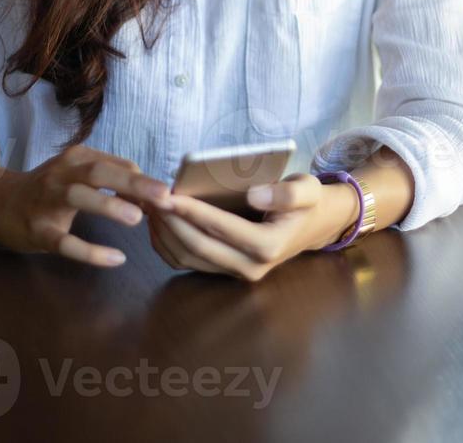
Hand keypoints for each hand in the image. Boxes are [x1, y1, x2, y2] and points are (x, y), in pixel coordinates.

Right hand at [0, 144, 174, 266]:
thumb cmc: (48, 189)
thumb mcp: (77, 173)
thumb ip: (111, 177)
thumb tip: (151, 191)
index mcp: (77, 159)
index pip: (118, 165)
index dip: (144, 180)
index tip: (168, 197)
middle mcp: (62, 175)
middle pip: (100, 173)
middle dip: (135, 184)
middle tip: (165, 197)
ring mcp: (47, 202)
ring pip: (80, 197)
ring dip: (110, 206)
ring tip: (138, 219)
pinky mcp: (38, 230)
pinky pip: (65, 242)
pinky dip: (91, 251)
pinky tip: (116, 259)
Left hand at [143, 173, 358, 281]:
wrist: (312, 225)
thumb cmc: (307, 202)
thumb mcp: (308, 189)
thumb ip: (286, 193)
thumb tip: (255, 195)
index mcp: (269, 245)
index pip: (221, 228)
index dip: (192, 211)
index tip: (168, 194)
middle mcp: (251, 266)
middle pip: (199, 246)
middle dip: (171, 222)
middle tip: (150, 198)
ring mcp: (237, 273)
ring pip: (189, 258)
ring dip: (165, 234)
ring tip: (149, 207)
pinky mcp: (225, 271)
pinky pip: (189, 262)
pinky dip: (168, 244)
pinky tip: (158, 221)